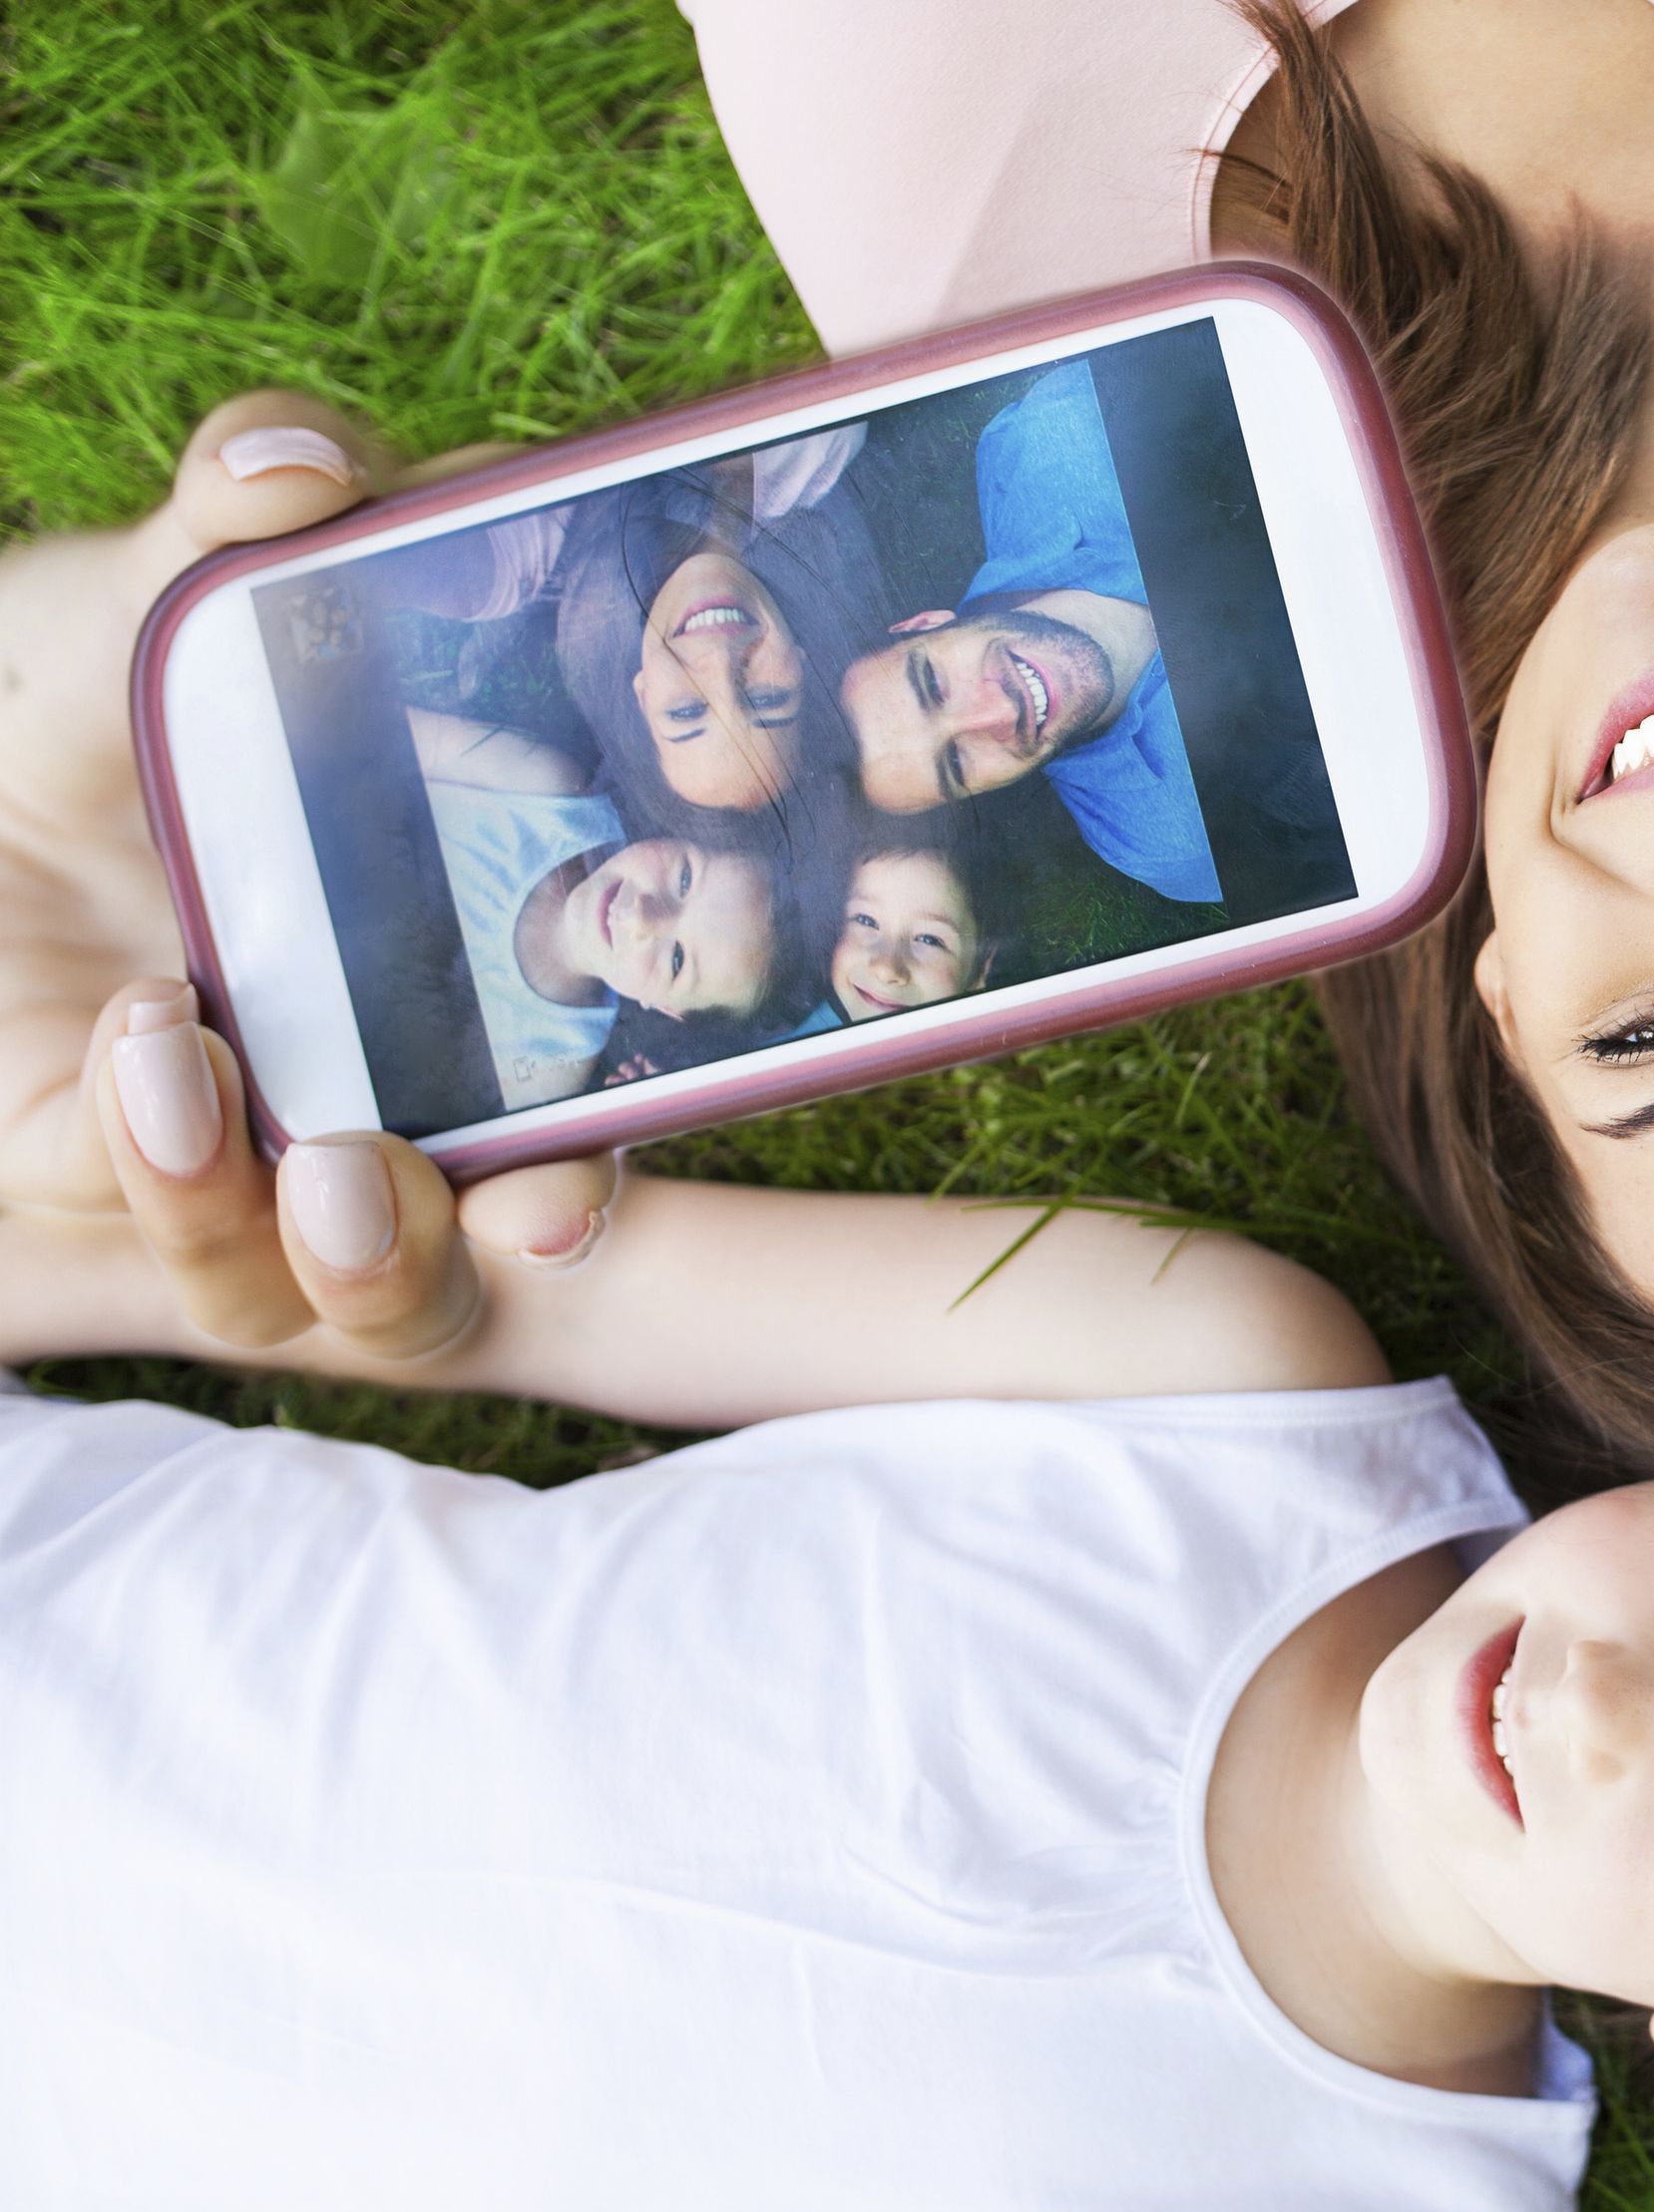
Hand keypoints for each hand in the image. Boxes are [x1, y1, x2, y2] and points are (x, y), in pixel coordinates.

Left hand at [0, 394, 611, 1360]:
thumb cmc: (57, 706)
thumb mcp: (129, 607)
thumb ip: (238, 523)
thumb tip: (306, 470)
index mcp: (465, 967)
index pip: (587, 1101)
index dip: (597, 1166)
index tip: (569, 1180)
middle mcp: (381, 1088)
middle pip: (481, 1250)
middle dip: (463, 1250)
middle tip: (424, 1194)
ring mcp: (256, 1154)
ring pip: (341, 1300)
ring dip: (330, 1251)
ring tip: (271, 1137)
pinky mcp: (128, 1186)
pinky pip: (183, 1249)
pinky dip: (178, 1175)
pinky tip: (146, 1047)